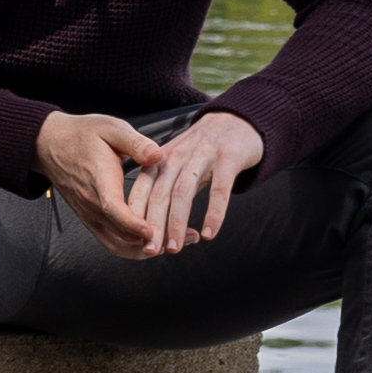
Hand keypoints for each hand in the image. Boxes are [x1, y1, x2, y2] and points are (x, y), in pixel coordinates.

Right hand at [34, 106, 170, 253]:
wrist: (51, 145)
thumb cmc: (83, 135)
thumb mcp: (111, 128)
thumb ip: (136, 142)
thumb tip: (158, 155)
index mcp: (99, 179)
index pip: (112, 208)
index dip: (133, 223)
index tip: (153, 230)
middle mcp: (92, 204)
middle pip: (122, 235)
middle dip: (157, 240)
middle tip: (190, 237)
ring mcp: (90, 215)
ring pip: (119, 245)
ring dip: (147, 250)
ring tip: (175, 243)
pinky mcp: (91, 221)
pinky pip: (112, 244)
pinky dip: (134, 249)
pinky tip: (154, 242)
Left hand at [125, 110, 266, 253]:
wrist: (238, 121)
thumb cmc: (203, 151)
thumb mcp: (177, 165)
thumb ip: (163, 188)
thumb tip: (147, 227)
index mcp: (161, 160)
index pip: (142, 190)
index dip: (136, 216)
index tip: (133, 241)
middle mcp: (177, 157)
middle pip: (159, 194)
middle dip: (153, 225)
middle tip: (150, 251)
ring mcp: (202, 156)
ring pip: (184, 193)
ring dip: (177, 223)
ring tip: (174, 248)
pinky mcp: (228, 158)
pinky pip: (219, 190)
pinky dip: (213, 213)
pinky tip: (208, 234)